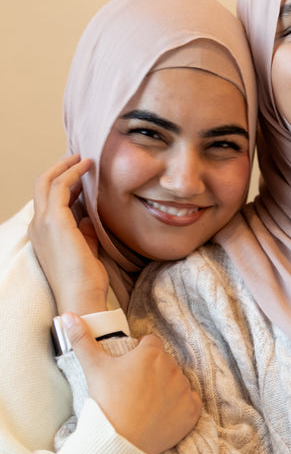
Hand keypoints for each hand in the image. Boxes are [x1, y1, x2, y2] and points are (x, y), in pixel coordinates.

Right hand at [29, 155, 109, 313]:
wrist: (81, 295)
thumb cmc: (85, 280)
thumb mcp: (85, 249)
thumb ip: (85, 232)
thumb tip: (89, 217)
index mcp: (43, 234)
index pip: (48, 201)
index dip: (63, 185)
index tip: (80, 176)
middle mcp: (38, 225)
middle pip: (41, 186)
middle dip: (59, 169)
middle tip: (77, 158)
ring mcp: (43, 222)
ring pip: (48, 181)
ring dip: (66, 167)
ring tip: (84, 159)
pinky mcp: (55, 220)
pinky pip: (61, 186)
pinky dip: (73, 173)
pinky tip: (86, 166)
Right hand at [59, 312, 200, 453]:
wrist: (118, 442)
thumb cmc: (106, 402)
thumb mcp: (93, 368)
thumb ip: (82, 339)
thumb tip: (68, 316)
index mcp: (152, 353)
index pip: (151, 343)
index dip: (140, 354)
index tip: (129, 370)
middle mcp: (173, 367)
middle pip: (165, 363)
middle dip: (153, 372)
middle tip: (135, 390)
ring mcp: (185, 390)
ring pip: (177, 382)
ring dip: (167, 389)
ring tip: (146, 405)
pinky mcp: (193, 410)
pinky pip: (191, 402)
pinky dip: (180, 408)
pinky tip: (162, 415)